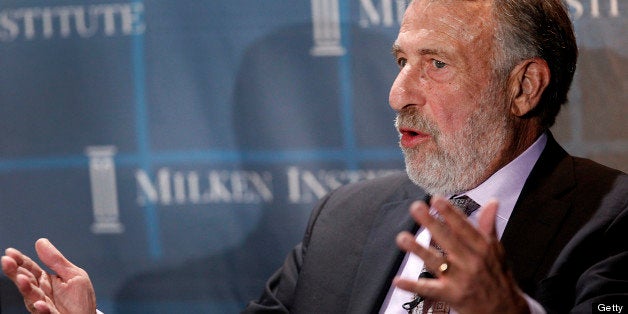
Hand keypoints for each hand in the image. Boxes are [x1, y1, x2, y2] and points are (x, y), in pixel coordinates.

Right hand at [1, 238, 95, 313]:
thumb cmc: (80, 300)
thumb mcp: (72, 275)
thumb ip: (56, 260)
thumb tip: (40, 241)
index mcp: (47, 281)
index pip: (30, 269)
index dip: (20, 261)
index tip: (10, 252)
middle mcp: (42, 294)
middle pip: (27, 282)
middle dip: (16, 273)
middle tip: (7, 262)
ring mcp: (45, 306)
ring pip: (32, 298)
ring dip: (26, 289)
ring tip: (21, 279)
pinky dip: (42, 310)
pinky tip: (40, 304)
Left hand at [393, 196, 528, 313]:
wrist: (505, 311)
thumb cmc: (498, 277)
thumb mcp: (497, 250)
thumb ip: (489, 226)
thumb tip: (492, 201)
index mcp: (482, 248)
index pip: (463, 227)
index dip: (450, 212)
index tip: (436, 199)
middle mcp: (471, 261)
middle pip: (448, 240)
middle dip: (431, 223)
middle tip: (415, 207)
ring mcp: (460, 279)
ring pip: (436, 262)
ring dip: (418, 250)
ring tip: (402, 238)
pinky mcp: (451, 295)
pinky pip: (429, 290)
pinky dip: (413, 286)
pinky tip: (398, 280)